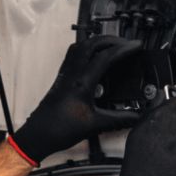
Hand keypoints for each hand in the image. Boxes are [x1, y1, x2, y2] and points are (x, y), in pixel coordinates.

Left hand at [10, 36, 141, 164]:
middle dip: (112, 40)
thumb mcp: (94, 125)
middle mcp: (72, 74)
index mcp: (81, 81)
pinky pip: (73, 55)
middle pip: (92, 44)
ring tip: (110, 46)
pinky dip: (85, 50)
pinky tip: (92, 59)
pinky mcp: (62, 78)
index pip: (106, 57)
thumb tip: (135, 117)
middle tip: (125, 44)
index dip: (124, 49)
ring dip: (97, 41)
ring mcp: (65, 74)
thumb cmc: (58, 129)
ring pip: (80, 46)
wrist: (39, 135)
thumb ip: (118, 120)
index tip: (136, 47)